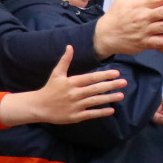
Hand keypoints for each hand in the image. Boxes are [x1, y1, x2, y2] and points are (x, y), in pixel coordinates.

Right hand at [0, 46, 127, 126]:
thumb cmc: (49, 89)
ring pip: (95, 101)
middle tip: (124, 82)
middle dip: (111, 85)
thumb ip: (65, 60)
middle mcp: (74, 94)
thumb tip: (70, 46)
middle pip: (95, 89)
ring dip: (109, 98)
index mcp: (71, 82)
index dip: (104, 75)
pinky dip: (100, 112)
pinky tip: (111, 110)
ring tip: (121, 95)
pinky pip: (90, 114)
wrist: (37, 107)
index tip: (116, 73)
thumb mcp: (56, 74)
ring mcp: (75, 106)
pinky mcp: (74, 117)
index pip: (91, 78)